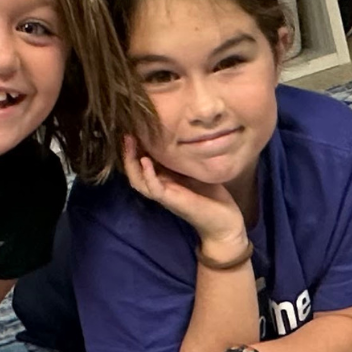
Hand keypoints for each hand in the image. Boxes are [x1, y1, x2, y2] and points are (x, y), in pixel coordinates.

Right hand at [123, 136, 245, 249]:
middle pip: (134, 172)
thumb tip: (186, 134)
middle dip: (127, 153)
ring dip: (131, 162)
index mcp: (165, 181)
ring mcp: (165, 196)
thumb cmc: (213, 196)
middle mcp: (161, 188)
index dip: (135, 148)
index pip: (142, 164)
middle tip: (126, 133)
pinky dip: (148, 175)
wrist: (224, 223)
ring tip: (130, 143)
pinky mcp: (172, 201)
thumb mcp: (197, 170)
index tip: (134, 128)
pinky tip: (145, 161)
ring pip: (138, 181)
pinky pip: (154, 189)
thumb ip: (187, 158)